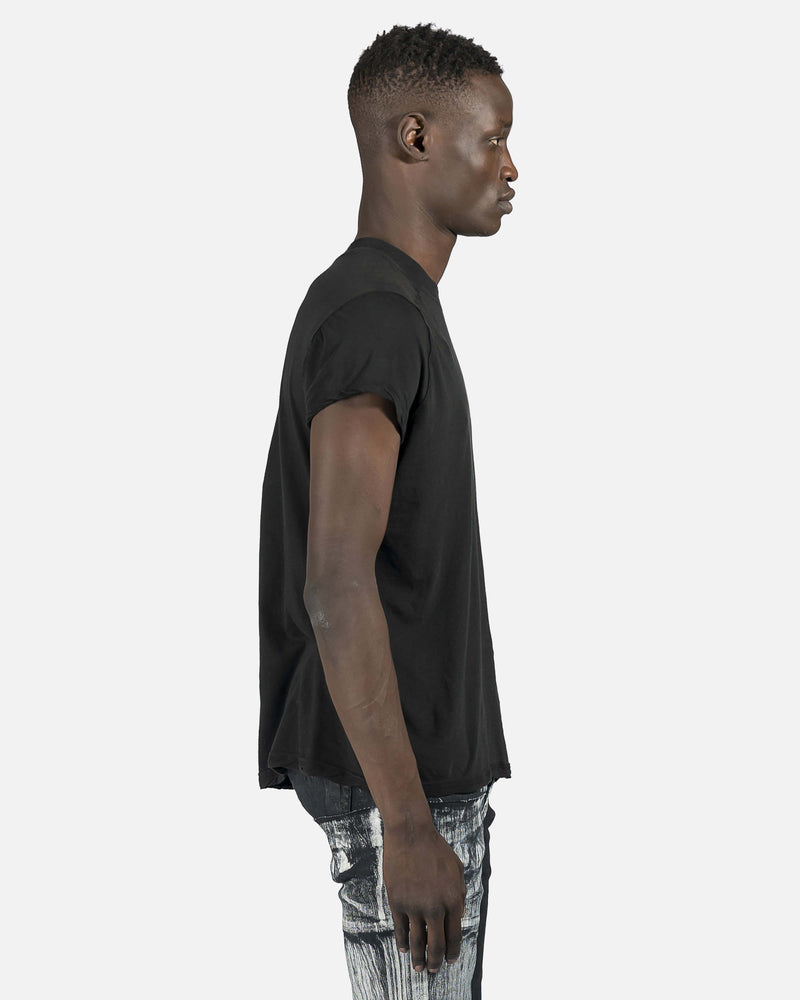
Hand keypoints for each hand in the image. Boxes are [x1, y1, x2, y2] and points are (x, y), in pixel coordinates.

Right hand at [382, 823, 465, 973]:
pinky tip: (404, 949)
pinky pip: (400, 929)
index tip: (450, 960)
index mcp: (453, 899)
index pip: (455, 935)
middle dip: (436, 961)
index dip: (452, 951)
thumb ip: (459, 893)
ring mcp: (415, 905)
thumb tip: (458, 914)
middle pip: (437, 944)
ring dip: (419, 958)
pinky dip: (403, 943)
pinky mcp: (397, 902)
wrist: (411, 834)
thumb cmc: (436, 849)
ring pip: (417, 942)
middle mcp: (435, 907)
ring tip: (420, 968)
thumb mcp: (457, 869)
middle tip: (434, 970)